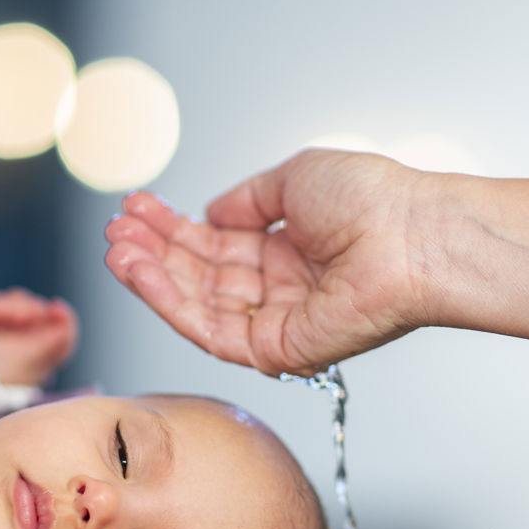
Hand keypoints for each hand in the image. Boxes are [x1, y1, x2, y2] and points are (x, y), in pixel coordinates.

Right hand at [0, 289, 78, 385]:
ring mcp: (5, 330)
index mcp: (43, 351)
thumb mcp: (34, 357)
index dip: (61, 314)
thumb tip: (64, 315)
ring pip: (16, 300)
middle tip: (15, 320)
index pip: (62, 327)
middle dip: (25, 310)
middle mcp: (26, 339)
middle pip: (38, 308)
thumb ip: (58, 338)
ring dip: (4, 306)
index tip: (54, 307)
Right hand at [105, 149, 431, 376]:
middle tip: (116, 228)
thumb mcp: (295, 179)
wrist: (412, 234)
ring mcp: (276, 321)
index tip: (138, 207)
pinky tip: (141, 271)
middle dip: (154, 251)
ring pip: (197, 305)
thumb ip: (247, 198)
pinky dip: (169, 302)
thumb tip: (210, 210)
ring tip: (116, 248)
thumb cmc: (373, 200)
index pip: (216, 244)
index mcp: (288, 249)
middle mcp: (280, 288)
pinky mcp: (275, 349)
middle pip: (200, 276)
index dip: (174, 227)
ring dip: (151, 277)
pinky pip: (210, 331)